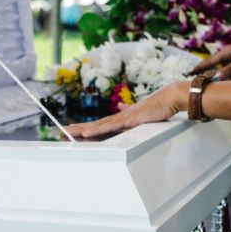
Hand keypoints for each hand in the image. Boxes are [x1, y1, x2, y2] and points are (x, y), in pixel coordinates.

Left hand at [66, 82, 188, 137]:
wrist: (169, 98)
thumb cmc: (158, 106)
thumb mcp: (141, 111)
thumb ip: (129, 111)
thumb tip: (121, 106)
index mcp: (120, 118)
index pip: (99, 124)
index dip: (86, 127)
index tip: (73, 130)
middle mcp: (118, 117)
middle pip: (94, 125)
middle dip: (78, 129)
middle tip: (62, 132)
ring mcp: (121, 119)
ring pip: (97, 126)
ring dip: (81, 130)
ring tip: (67, 133)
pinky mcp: (128, 121)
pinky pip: (108, 128)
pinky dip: (96, 130)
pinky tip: (85, 133)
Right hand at [192, 43, 230, 79]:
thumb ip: (230, 70)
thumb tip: (217, 77)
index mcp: (228, 51)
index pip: (210, 60)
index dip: (200, 67)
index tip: (190, 72)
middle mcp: (230, 56)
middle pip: (216, 67)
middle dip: (211, 74)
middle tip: (202, 81)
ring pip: (225, 72)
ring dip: (226, 78)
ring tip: (228, 82)